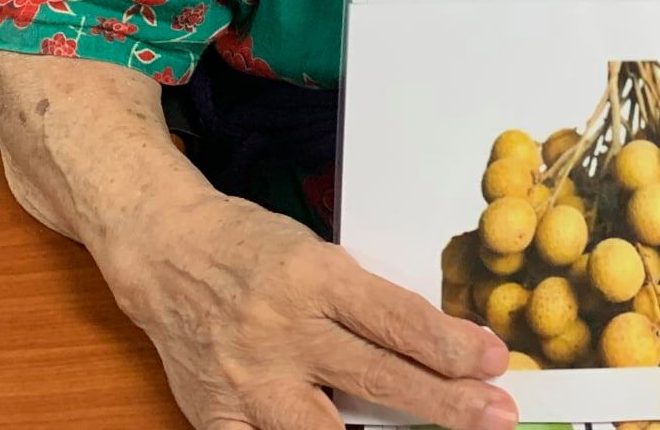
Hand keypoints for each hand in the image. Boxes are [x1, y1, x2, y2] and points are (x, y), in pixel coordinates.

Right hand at [101, 188, 515, 429]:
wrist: (163, 250)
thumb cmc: (250, 246)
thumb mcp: (315, 255)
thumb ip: (362, 304)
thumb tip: (431, 351)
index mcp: (313, 277)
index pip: (396, 320)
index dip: (450, 347)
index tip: (494, 363)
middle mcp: (282, 331)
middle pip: (378, 378)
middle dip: (446, 405)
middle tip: (496, 417)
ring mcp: (248, 380)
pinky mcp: (216, 416)